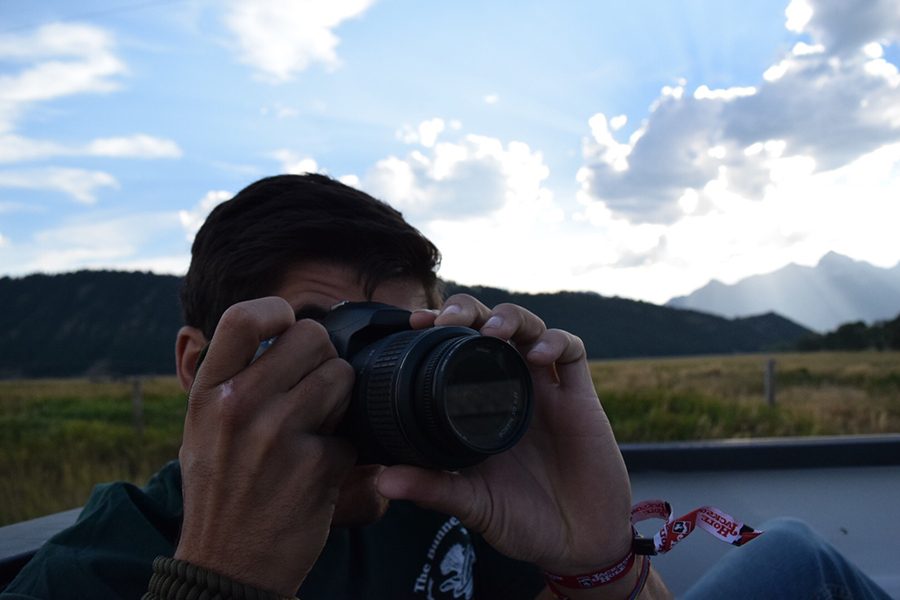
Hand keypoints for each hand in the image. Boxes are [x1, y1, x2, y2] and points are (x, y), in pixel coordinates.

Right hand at [175, 297, 356, 595]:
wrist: (226, 568)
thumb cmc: (219, 491)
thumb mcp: (202, 427)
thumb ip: (234, 378)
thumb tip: (280, 328)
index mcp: (208, 392)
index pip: (245, 316)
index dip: (278, 312)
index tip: (288, 329)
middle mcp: (240, 406)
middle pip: (313, 338)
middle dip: (324, 359)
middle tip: (315, 389)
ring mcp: (280, 435)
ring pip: (342, 376)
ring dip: (341, 400)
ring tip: (319, 428)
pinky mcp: (318, 466)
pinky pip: (353, 432)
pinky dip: (345, 450)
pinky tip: (320, 470)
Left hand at [377, 294, 633, 573]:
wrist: (579, 545)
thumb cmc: (524, 522)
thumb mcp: (473, 504)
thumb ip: (433, 489)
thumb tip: (382, 481)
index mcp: (478, 407)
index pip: (455, 351)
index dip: (436, 330)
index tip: (412, 323)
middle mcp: (509, 390)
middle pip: (489, 327)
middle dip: (469, 310)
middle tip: (448, 320)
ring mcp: (544, 390)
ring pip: (529, 328)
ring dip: (510, 318)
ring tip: (493, 330)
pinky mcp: (580, 398)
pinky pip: (572, 352)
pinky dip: (556, 342)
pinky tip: (539, 354)